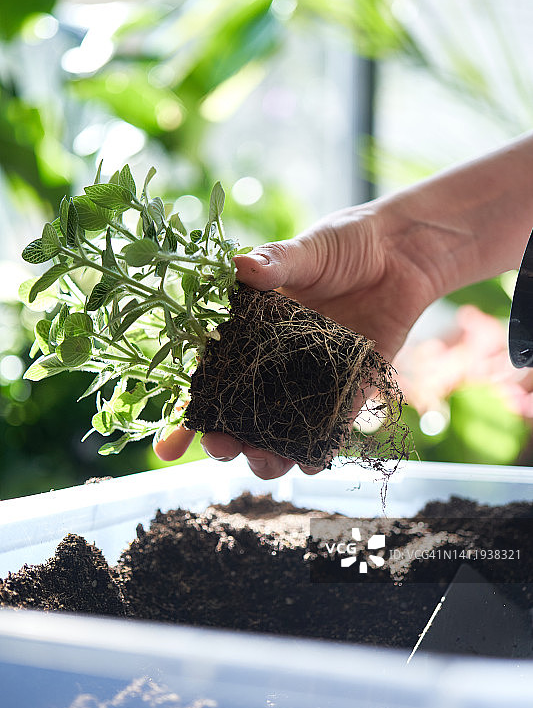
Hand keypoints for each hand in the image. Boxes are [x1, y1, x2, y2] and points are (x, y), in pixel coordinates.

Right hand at [155, 198, 440, 476]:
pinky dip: (320, 451)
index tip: (166, 450)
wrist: (402, 250)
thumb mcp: (307, 250)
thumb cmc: (346, 244)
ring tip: (265, 461)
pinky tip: (310, 463)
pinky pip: (332, 429)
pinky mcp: (352, 388)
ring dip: (268, 456)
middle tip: (222, 449)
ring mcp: (312, 381)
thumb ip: (275, 262)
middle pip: (240, 417)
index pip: (210, 379)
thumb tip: (238, 267)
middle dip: (225, 442)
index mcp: (251, 333)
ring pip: (280, 433)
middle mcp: (276, 365)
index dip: (186, 415)